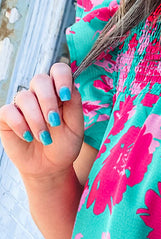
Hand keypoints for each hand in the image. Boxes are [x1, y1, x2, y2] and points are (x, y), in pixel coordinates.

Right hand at [0, 63, 83, 180]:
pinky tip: (28, 137)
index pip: (58, 71)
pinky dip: (20, 125)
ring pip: (25, 97)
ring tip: (45, 139)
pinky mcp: (8, 117)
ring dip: (36, 120)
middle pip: (40, 80)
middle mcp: (40, 94)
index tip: (66, 96)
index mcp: (59, 93)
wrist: (50, 168)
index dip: (61, 78)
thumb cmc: (64, 146)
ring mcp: (22, 104)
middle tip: (54, 122)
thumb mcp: (76, 129)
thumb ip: (75, 106)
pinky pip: (9, 111)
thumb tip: (70, 87)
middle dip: (48, 101)